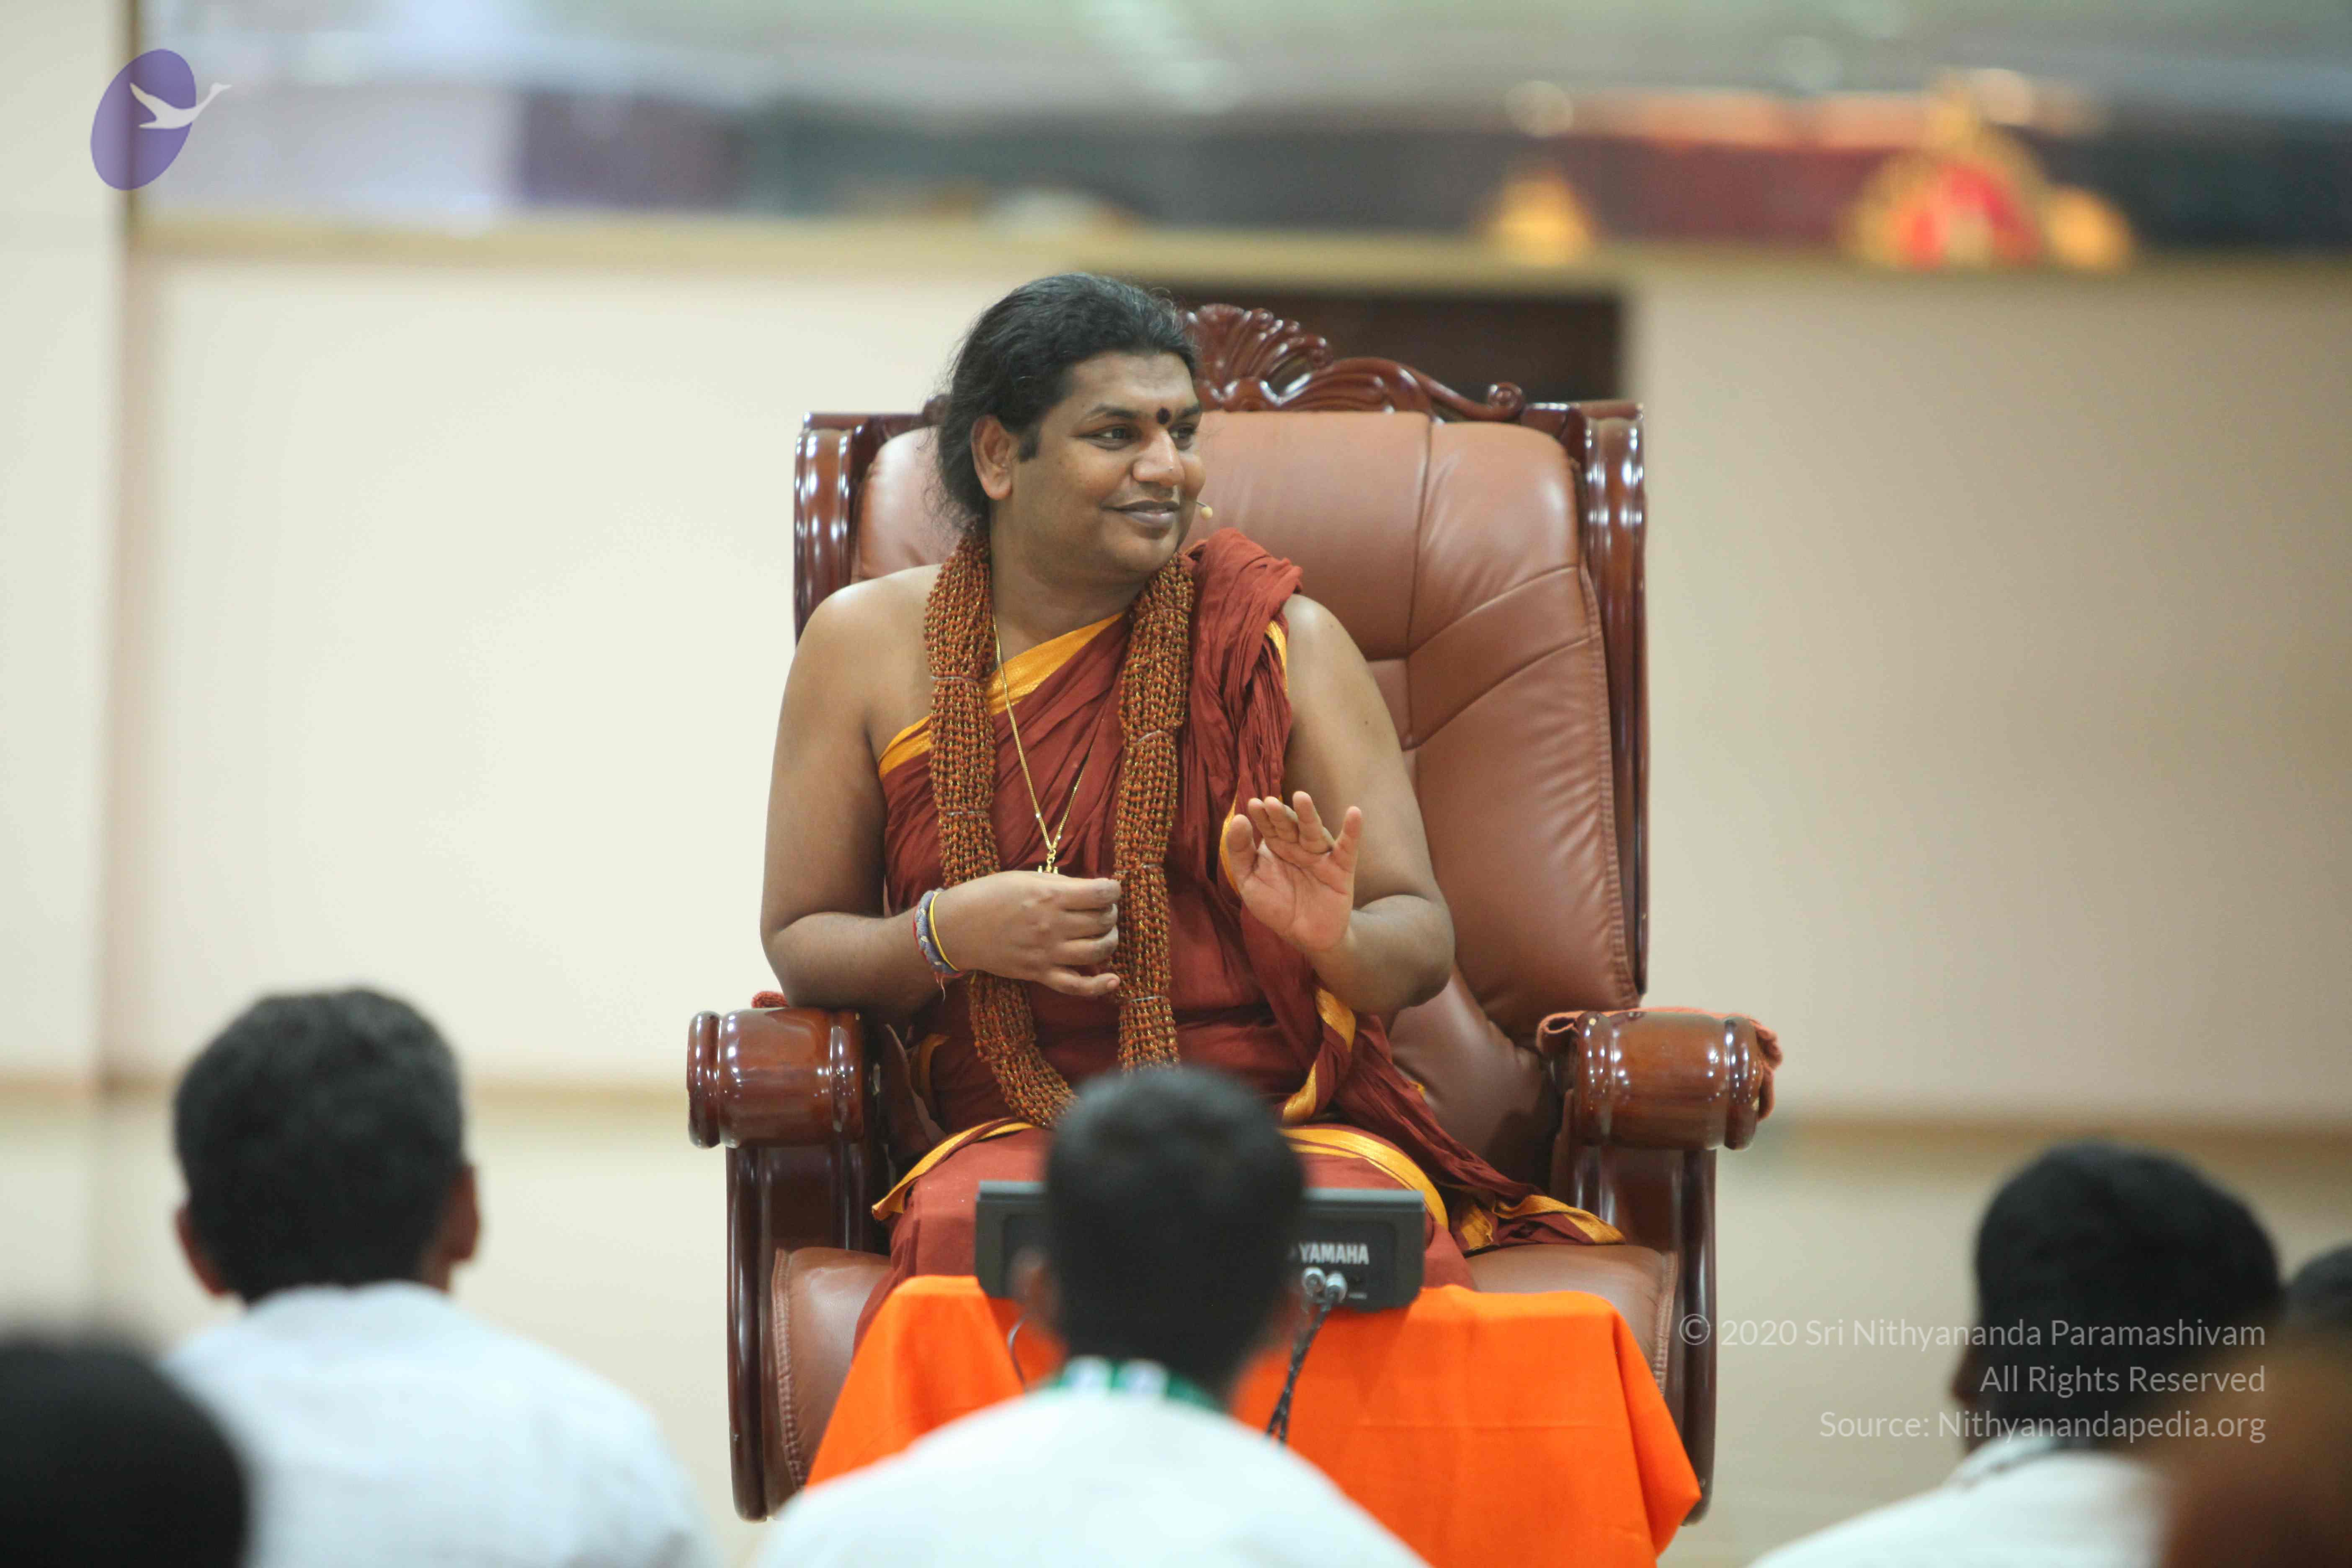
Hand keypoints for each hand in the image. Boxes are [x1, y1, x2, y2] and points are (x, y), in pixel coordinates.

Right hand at [930, 872, 1120, 997]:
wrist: (957, 927)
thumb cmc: (989, 895)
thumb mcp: (1026, 878)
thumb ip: (1060, 884)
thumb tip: (1093, 890)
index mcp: (1050, 896)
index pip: (1101, 894)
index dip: (1113, 890)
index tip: (1110, 890)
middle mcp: (1053, 925)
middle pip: (1103, 921)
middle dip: (1111, 914)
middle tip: (1102, 910)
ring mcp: (1047, 952)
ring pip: (1098, 951)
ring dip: (1110, 941)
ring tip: (1103, 934)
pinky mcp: (1039, 974)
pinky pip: (1076, 986)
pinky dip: (1099, 986)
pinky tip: (1113, 980)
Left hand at [1220, 791, 1362, 956]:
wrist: (1304, 936)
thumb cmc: (1276, 906)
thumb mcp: (1249, 881)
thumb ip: (1240, 852)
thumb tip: (1238, 819)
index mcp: (1277, 846)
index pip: (1269, 826)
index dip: (1262, 816)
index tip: (1253, 804)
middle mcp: (1299, 846)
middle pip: (1290, 826)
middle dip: (1280, 815)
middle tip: (1271, 803)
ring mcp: (1320, 856)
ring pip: (1314, 832)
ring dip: (1308, 815)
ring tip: (1301, 797)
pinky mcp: (1341, 869)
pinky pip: (1347, 848)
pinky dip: (1352, 831)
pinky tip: (1354, 812)